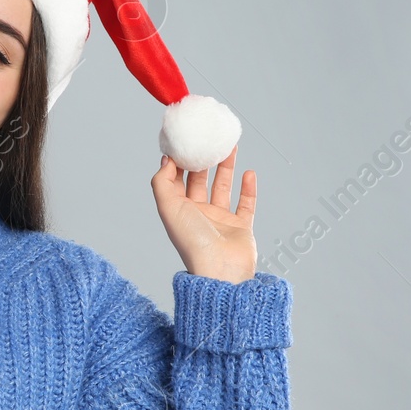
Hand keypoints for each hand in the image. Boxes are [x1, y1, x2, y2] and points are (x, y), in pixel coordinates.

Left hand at [151, 146, 258, 283]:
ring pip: (223, 188)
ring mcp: (221, 221)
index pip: (176, 182)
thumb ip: (162, 182)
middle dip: (203, 160)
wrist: (221, 269)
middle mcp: (199, 215)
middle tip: (209, 140)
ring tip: (230, 147)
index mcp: (179, 212)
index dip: (178, 162)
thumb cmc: (193, 241)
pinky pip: (246, 204)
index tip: (184, 142)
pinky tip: (249, 172)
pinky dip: (248, 188)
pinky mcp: (241, 227)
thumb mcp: (168, 208)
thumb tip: (165, 161)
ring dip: (226, 168)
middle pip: (199, 181)